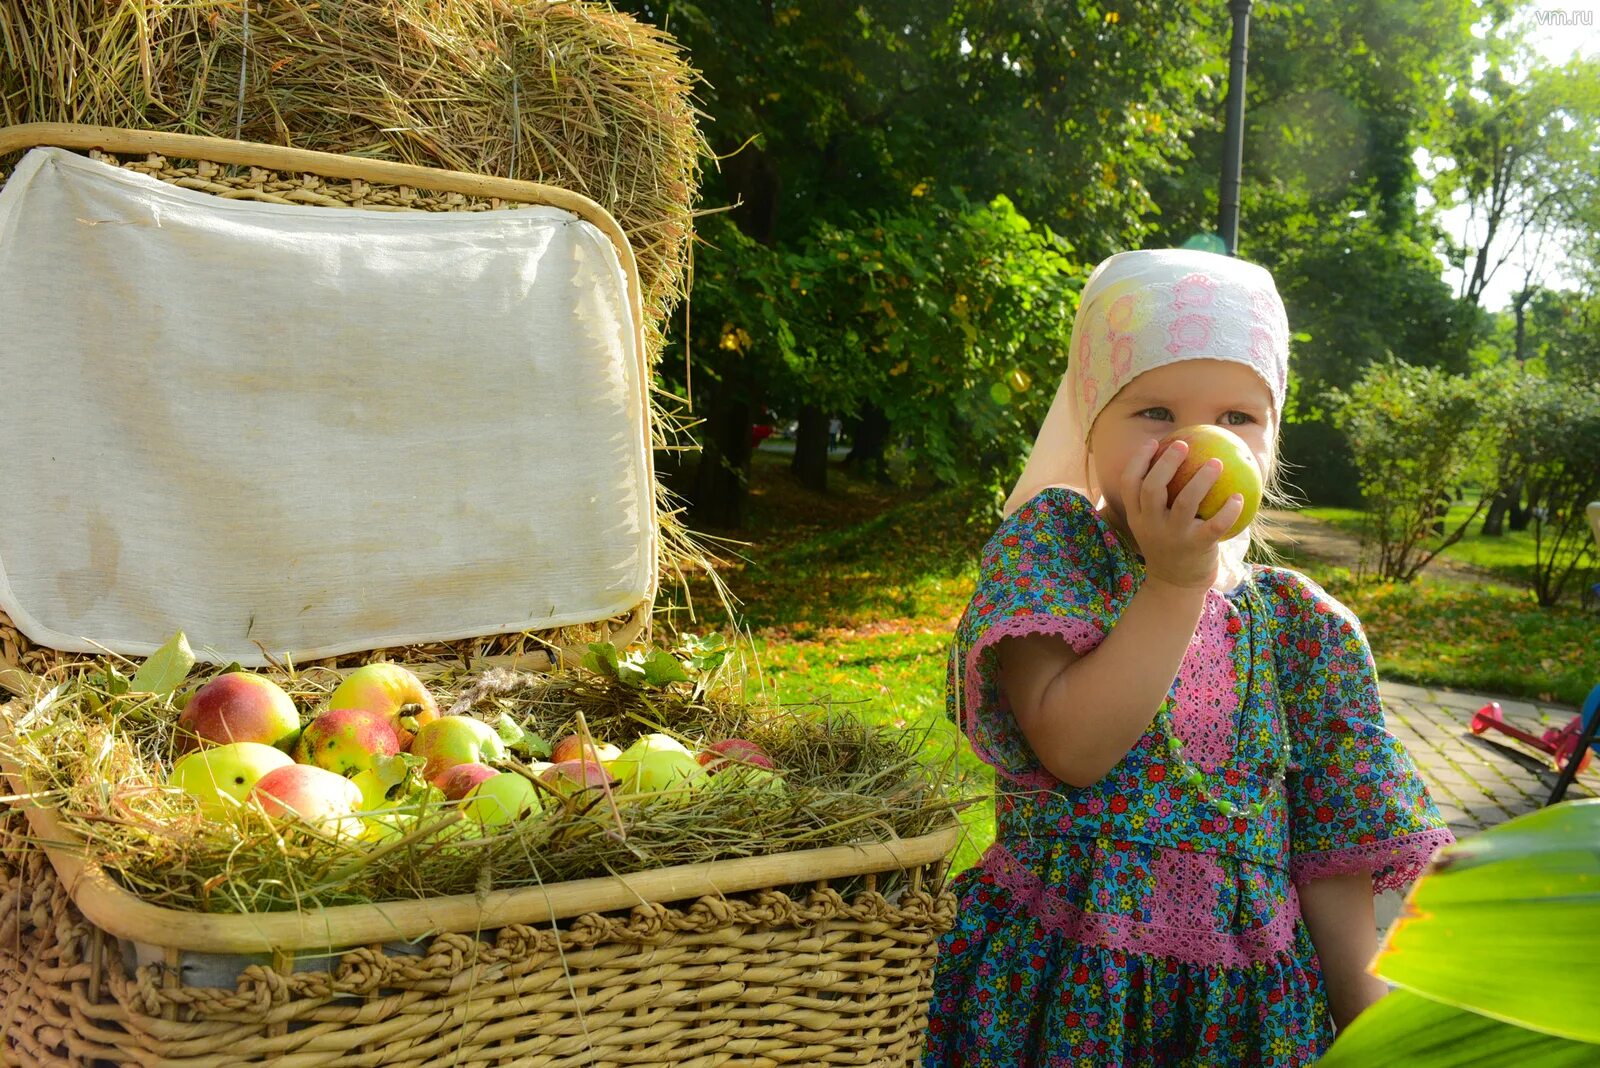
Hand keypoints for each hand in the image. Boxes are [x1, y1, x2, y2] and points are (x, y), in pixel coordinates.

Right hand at [1119, 437, 1244, 591]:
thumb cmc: (1169, 545)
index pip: (1130, 484)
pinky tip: (1239, 497)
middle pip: (1152, 488)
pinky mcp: (1196, 547)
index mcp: (1137, 516)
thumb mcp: (1154, 525)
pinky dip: (1228, 510)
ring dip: (1202, 479)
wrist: (1176, 585)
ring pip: (1185, 502)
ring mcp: (1173, 536)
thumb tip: (1179, 460)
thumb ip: (1158, 500)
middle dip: (1167, 463)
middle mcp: (1151, 524)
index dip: (1139, 460)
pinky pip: (1215, 525)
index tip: (1155, 443)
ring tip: (1217, 463)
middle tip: (1184, 445)